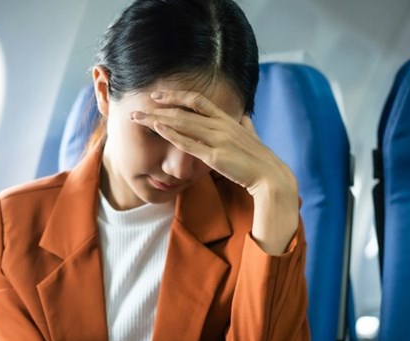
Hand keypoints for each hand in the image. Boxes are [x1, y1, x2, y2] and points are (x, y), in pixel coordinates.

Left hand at [131, 90, 292, 197]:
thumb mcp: (252, 137)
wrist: (270, 177)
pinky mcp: (216, 157)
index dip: (176, 95)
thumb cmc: (260, 159)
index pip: (198, 100)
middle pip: (184, 110)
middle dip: (158, 108)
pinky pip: (189, 143)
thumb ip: (246, 125)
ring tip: (139, 118)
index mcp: (227, 119)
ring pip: (182, 123)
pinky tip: (158, 129)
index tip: (158, 95)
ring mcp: (218, 140)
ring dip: (158, 119)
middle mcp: (221, 125)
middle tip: (139, 107)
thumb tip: (244, 117)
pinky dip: (172, 135)